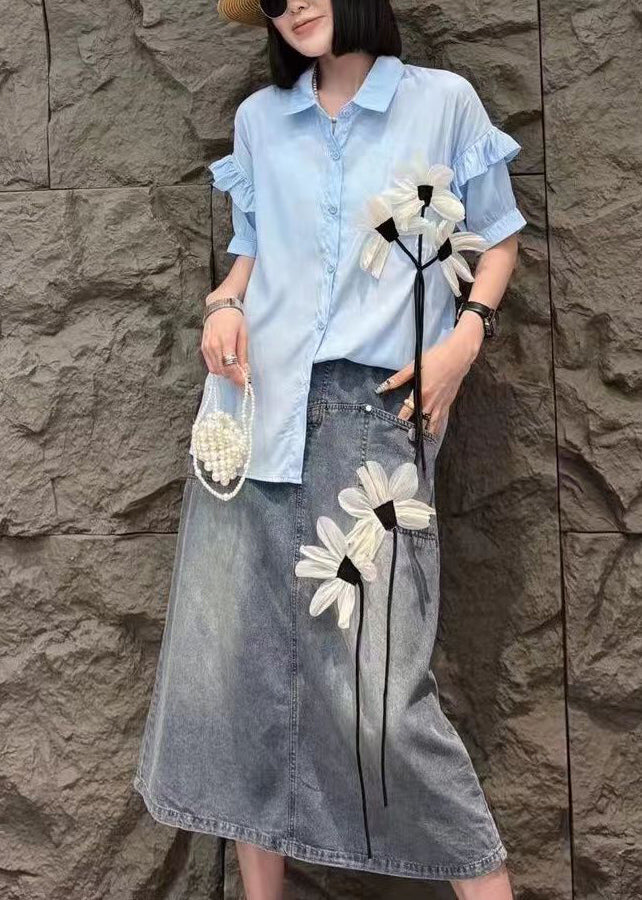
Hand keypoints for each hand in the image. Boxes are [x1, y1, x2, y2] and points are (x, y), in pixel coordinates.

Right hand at [201, 306, 248, 388]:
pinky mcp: (203, 348)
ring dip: (226, 374)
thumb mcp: (243, 334)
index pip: (230, 367)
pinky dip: (219, 368)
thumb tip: (245, 371)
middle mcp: (213, 346)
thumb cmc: (234, 318)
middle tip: (243, 379)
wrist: (219, 305)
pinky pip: (210, 364)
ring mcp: (206, 347)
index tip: (245, 384)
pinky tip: (226, 365)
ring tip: (236, 371)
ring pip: (215, 370)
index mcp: (226, 341)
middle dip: (233, 377)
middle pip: (223, 371)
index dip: (238, 378)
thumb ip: (243, 354)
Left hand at [375, 321, 482, 438]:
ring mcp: (442, 403)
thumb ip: (398, 378)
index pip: (407, 411)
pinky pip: (442, 419)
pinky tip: (434, 433)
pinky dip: (437, 427)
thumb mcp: (415, 365)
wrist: (459, 355)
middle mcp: (432, 402)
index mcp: (422, 393)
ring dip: (426, 433)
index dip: (400, 421)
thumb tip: (382, 387)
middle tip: (407, 441)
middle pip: (421, 422)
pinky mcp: (449, 402)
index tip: (393, 429)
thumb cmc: (437, 357)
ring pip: (433, 424)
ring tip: (420, 444)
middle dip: (414, 432)